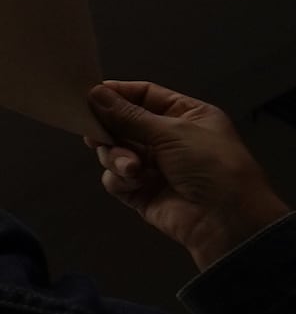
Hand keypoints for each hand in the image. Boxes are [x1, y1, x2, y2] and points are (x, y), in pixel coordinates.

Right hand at [84, 80, 290, 267]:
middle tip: (95, 133)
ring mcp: (154, 165)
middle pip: (122, 124)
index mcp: (186, 115)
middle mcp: (168, 138)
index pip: (144, 96)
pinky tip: (135, 182)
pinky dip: (119, 178)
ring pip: (114, 151)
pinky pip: (115, 178)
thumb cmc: (213, 166)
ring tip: (130, 167)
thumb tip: (95, 94)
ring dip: (116, 157)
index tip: (87, 95)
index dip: (117, 94)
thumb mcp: (173, 132)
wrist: (226, 220)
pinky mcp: (141, 191)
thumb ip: (129, 115)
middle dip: (110, 130)